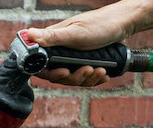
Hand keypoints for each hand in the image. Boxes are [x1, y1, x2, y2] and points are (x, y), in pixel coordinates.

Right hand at [23, 4, 138, 85]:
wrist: (123, 24)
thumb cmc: (100, 24)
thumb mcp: (75, 33)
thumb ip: (52, 37)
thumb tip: (29, 34)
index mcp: (54, 44)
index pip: (41, 65)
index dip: (50, 73)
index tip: (63, 72)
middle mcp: (61, 52)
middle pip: (58, 75)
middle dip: (75, 76)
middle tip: (88, 69)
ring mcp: (74, 58)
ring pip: (73, 78)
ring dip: (88, 78)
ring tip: (100, 70)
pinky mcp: (85, 62)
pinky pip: (85, 78)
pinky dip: (95, 79)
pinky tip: (104, 74)